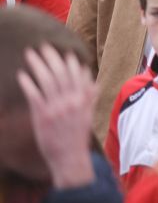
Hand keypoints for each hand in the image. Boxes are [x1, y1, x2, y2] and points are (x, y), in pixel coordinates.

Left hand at [16, 45, 96, 188]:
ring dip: (37, 65)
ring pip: (47, 80)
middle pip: (60, 72)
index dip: (70, 61)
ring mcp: (57, 107)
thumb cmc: (77, 135)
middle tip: (42, 45)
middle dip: (51, 57)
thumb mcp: (88, 113)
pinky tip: (22, 74)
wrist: (69, 157)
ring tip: (30, 54)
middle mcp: (71, 100)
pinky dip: (28, 83)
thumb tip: (91, 77)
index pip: (78, 73)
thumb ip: (90, 94)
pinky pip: (34, 95)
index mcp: (84, 98)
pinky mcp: (43, 115)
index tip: (63, 50)